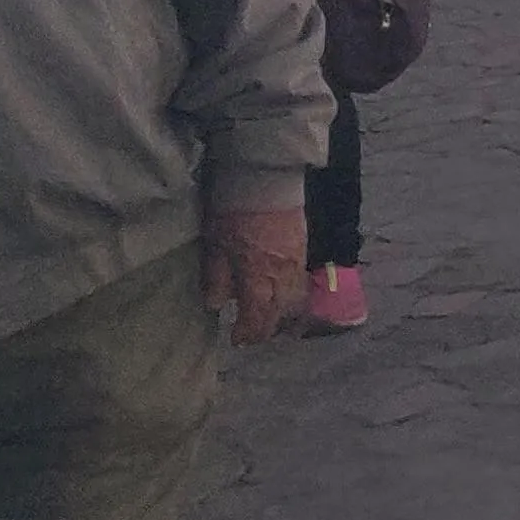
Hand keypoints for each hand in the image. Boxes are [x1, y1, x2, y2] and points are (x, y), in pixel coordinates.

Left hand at [201, 206, 307, 344]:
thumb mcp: (215, 246)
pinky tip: (280, 293)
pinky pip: (300, 282)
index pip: (257, 316)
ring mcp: (297, 263)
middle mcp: (282, 276)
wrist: (265, 179)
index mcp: (258, 277)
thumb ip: (216, 278)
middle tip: (252, 335)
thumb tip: (217, 305)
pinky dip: (290, 295)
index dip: (248, 332)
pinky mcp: (303, 249)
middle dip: (266, 328)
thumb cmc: (233, 213)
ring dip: (280, 313)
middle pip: (279, 312)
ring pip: (293, 299)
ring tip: (267, 317)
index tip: (236, 340)